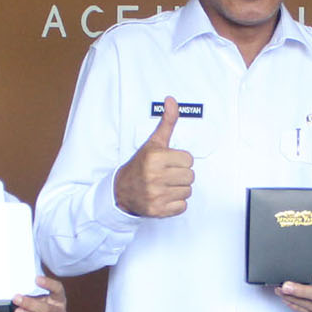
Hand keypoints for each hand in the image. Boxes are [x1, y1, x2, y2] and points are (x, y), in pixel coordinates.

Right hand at [113, 95, 194, 216]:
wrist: (121, 191)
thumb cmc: (140, 165)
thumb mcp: (153, 142)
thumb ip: (166, 122)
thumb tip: (172, 100)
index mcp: (155, 158)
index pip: (189, 160)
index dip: (181, 161)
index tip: (169, 162)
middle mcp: (154, 177)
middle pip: (190, 176)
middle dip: (181, 175)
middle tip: (167, 174)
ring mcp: (156, 195)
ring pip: (188, 191)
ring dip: (179, 189)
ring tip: (165, 185)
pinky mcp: (158, 210)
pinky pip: (182, 207)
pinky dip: (176, 204)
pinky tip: (164, 197)